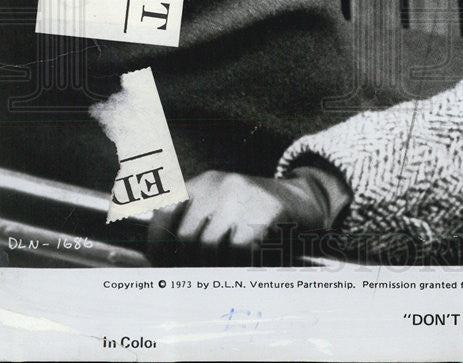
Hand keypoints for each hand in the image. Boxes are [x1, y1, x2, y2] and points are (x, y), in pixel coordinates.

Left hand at [146, 167, 349, 265]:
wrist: (305, 198)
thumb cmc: (256, 212)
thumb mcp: (222, 206)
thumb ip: (195, 224)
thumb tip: (162, 262)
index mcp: (204, 182)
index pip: (164, 211)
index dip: (158, 243)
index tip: (161, 264)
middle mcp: (219, 184)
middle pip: (185, 237)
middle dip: (186, 266)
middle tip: (194, 280)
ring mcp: (243, 196)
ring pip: (209, 247)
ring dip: (212, 271)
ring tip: (220, 277)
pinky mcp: (265, 211)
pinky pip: (238, 252)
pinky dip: (237, 267)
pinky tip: (243, 270)